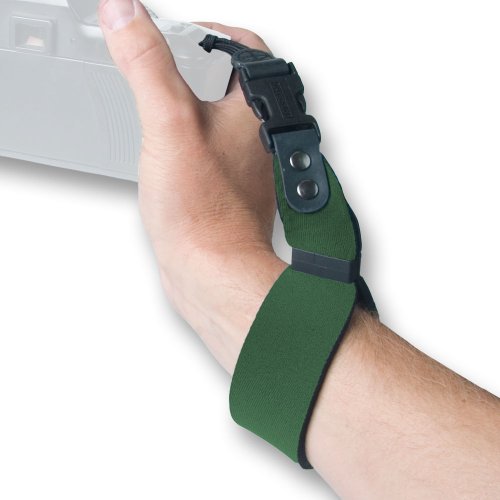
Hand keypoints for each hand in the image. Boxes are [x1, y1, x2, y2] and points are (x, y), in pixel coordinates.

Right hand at [99, 0, 286, 372]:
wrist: (212, 272)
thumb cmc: (204, 214)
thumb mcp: (168, 126)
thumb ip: (149, 66)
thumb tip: (126, 14)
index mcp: (259, 112)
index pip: (249, 48)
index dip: (212, 32)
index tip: (180, 36)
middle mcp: (261, 138)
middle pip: (236, 83)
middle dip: (200, 70)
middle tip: (168, 68)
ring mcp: (247, 166)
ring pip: (223, 119)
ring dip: (194, 106)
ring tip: (162, 107)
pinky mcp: (230, 191)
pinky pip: (213, 152)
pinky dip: (192, 142)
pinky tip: (170, 152)